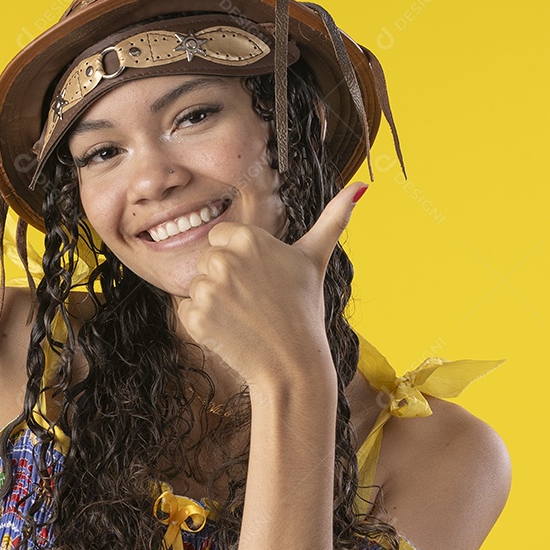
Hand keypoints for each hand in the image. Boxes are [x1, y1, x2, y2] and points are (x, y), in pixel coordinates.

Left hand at [175, 182, 367, 388]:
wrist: (292, 362)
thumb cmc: (304, 308)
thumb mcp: (315, 258)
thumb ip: (333, 218)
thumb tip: (362, 186)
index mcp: (248, 238)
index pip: (221, 236)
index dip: (238, 257)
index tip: (258, 277)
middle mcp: (224, 259)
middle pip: (207, 260)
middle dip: (225, 278)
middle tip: (254, 299)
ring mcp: (208, 290)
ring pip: (197, 286)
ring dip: (214, 301)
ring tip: (244, 315)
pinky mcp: (195, 318)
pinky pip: (187, 311)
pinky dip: (203, 323)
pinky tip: (230, 330)